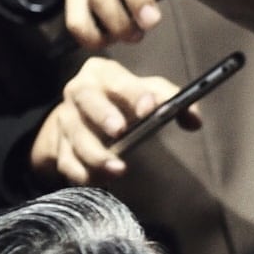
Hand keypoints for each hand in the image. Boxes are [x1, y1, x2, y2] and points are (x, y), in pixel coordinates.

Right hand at [30, 57, 192, 182]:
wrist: (84, 114)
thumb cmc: (122, 99)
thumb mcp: (147, 91)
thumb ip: (172, 101)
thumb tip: (193, 121)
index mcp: (101, 73)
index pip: (118, 79)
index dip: (134, 92)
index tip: (149, 108)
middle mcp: (78, 91)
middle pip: (87, 100)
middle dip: (103, 115)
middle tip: (120, 131)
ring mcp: (65, 119)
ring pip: (76, 136)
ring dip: (95, 154)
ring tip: (117, 170)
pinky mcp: (59, 145)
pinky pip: (66, 161)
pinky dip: (80, 173)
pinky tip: (97, 181)